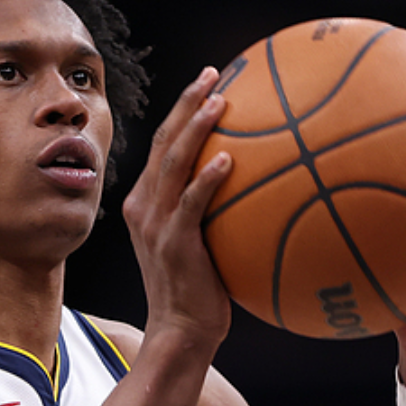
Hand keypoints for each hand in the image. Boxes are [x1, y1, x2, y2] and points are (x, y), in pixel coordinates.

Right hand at [121, 67, 236, 353]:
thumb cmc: (199, 293)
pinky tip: (229, 159)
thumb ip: (215, 214)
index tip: (209, 82)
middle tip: (214, 74)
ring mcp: (155, 225)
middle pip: (163, 142)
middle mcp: (144, 207)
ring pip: (172, 163)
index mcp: (145, 203)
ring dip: (195, 128)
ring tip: (219, 100)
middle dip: (186, 103)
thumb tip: (261, 188)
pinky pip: (190, 204)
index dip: (182, 110)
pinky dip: (207, 179)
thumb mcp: (201, 247)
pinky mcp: (173, 244)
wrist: (180, 331)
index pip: (162, 146)